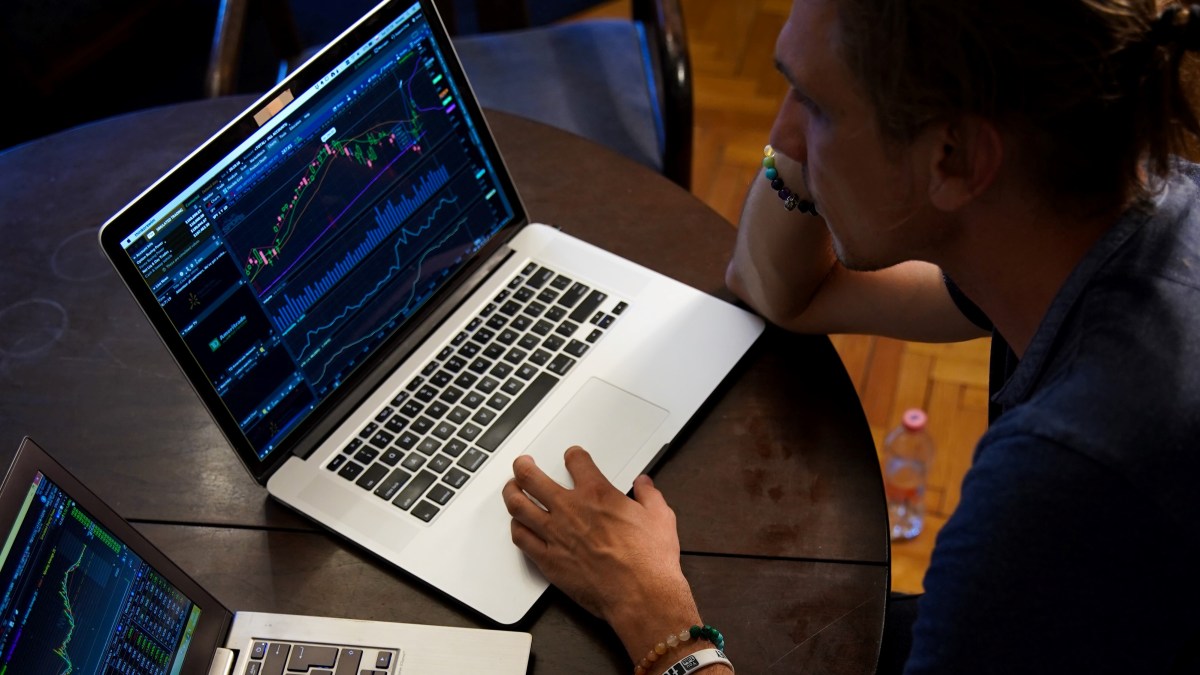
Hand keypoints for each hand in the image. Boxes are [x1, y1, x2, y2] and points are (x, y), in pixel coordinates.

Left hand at [502, 447, 699, 656]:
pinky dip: (516, 528)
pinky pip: (522, 539)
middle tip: (523, 464)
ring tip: (511, 488)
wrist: (641, 595)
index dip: (573, 455)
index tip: (572, 456)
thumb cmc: (649, 560)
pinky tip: (517, 526)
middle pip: (532, 478)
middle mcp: (570, 510)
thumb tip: (644, 484)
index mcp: (597, 494)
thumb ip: (649, 495)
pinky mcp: (549, 561)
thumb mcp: (660, 517)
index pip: (576, 461)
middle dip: (524, 466)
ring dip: (511, 493)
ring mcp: (555, 535)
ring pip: (519, 506)